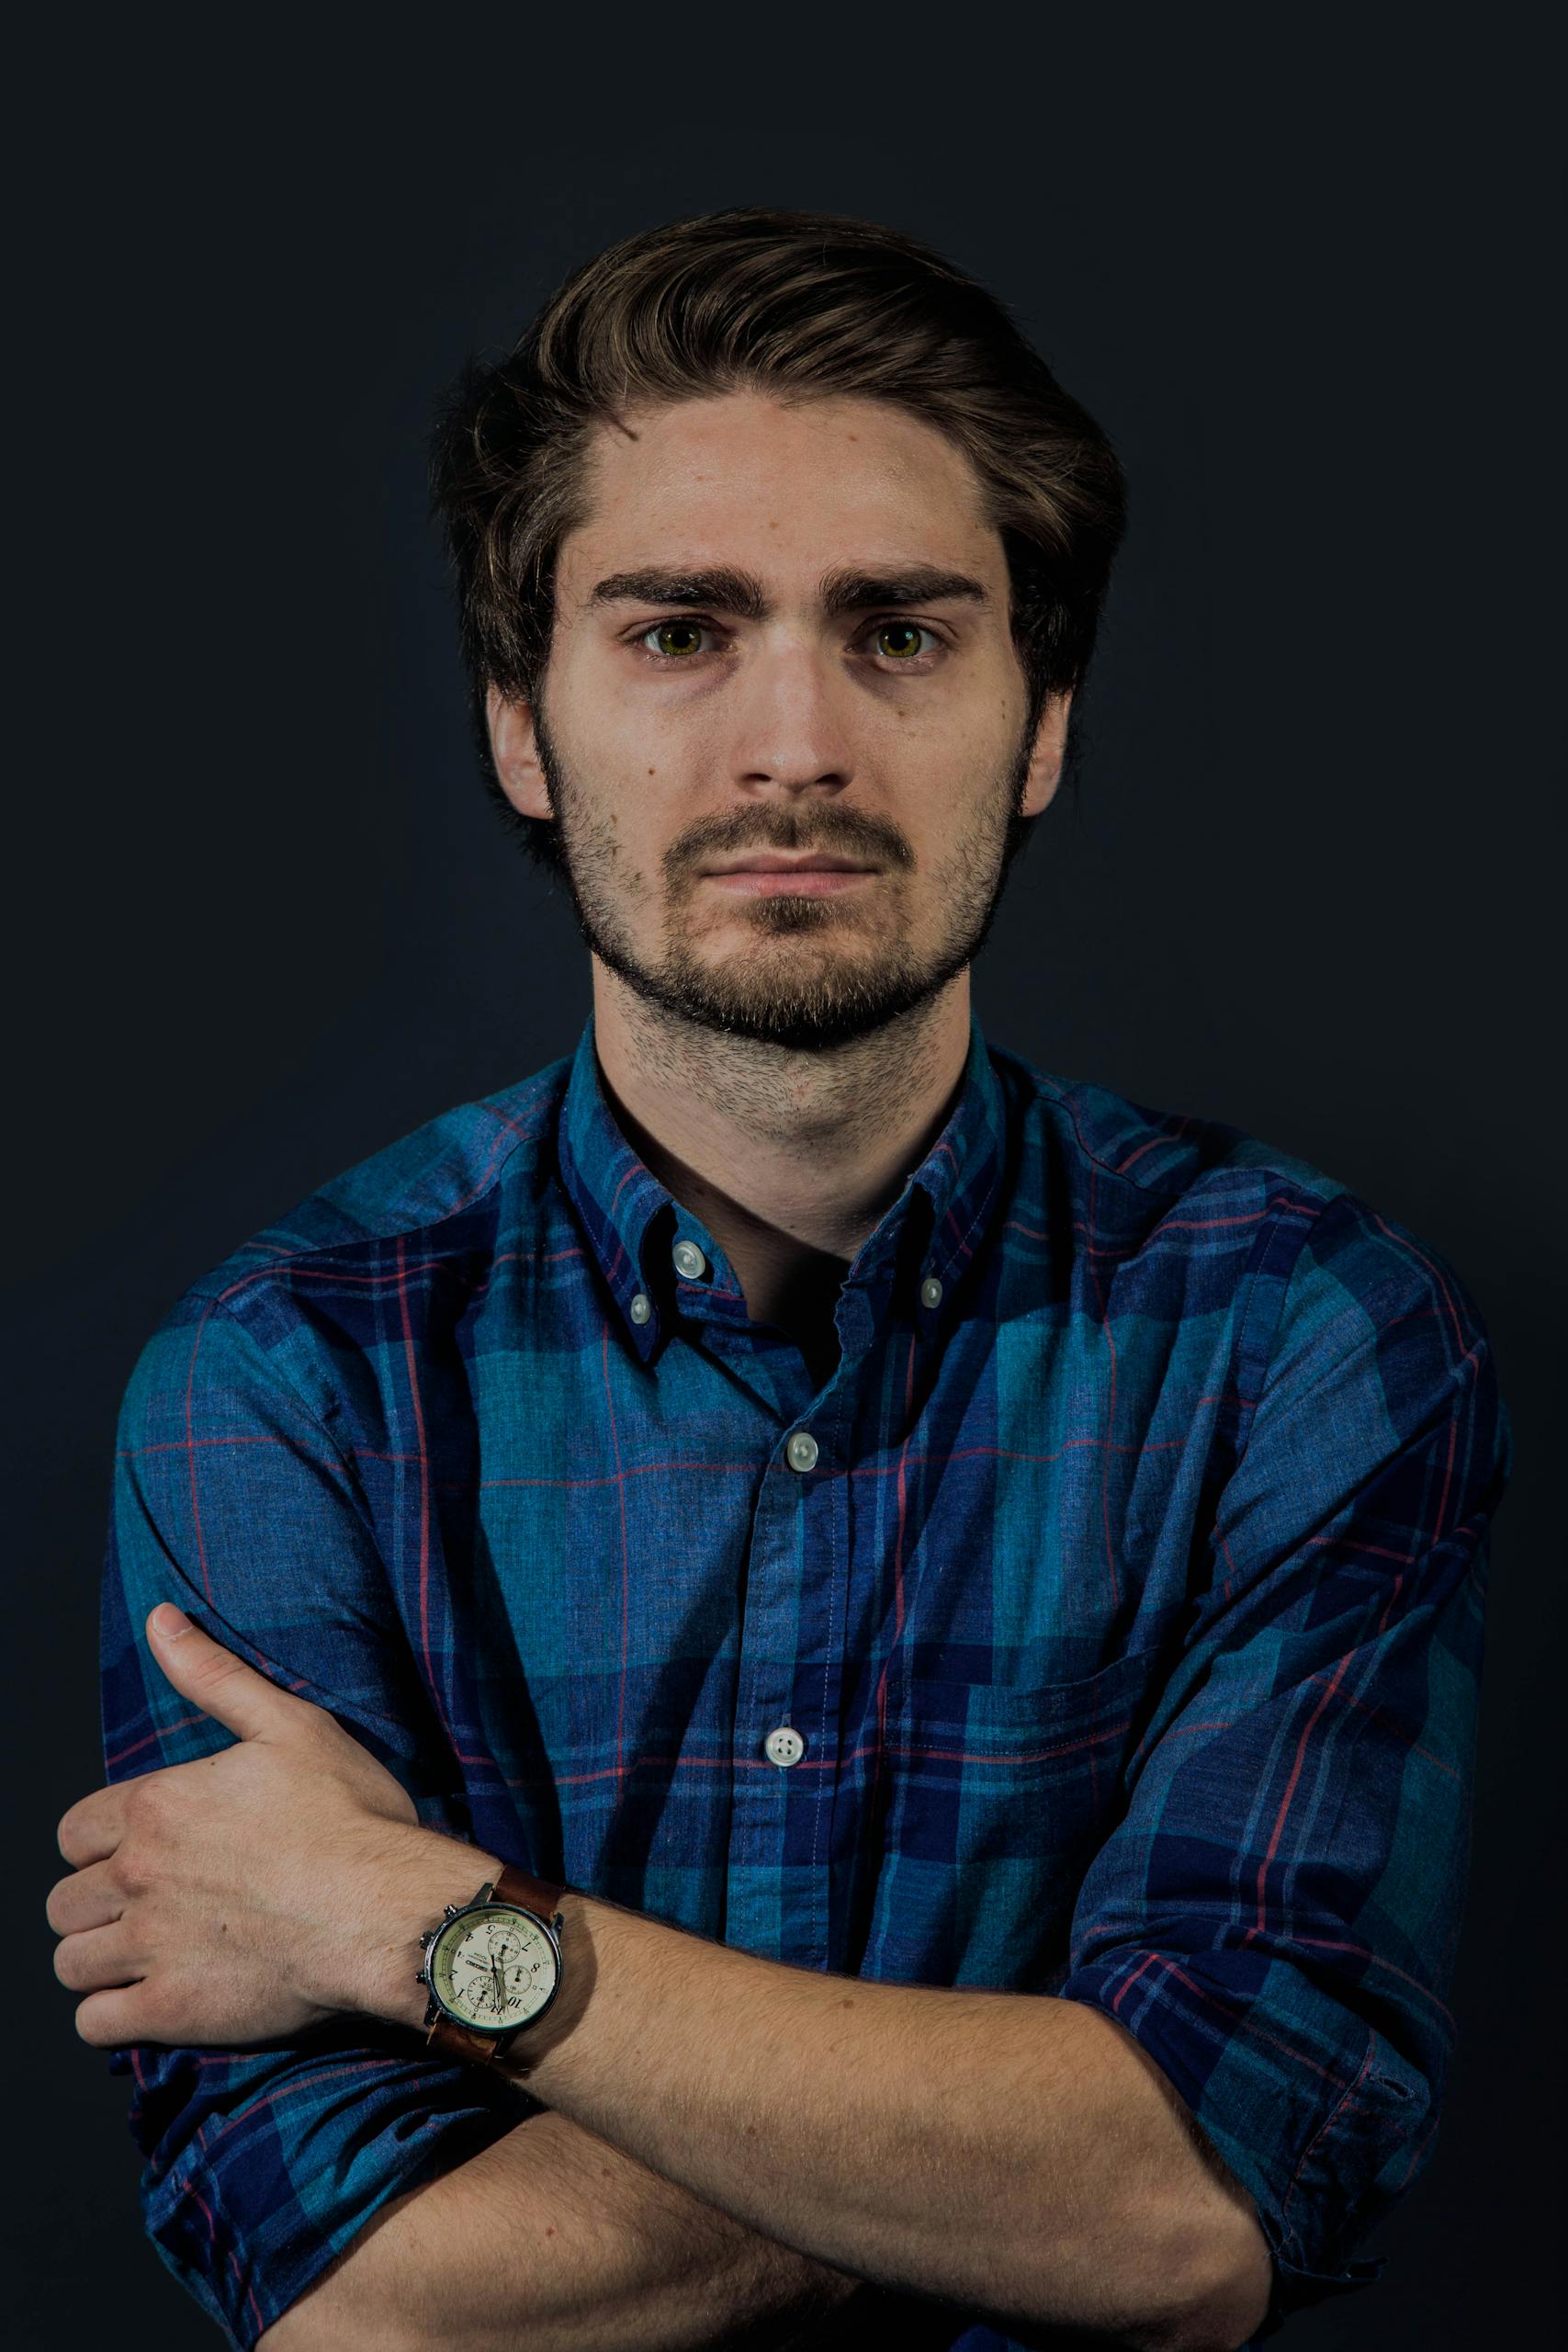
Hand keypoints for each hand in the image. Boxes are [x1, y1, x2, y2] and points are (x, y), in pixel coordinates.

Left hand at [48, 1603, 428, 2048]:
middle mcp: (136, 1876)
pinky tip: (148, 2000)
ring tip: (142, 1955)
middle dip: (95, 1904)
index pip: (73, 1831)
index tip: (139, 1851)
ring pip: (71, 1963)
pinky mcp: (172, 2009)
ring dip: (97, 1960)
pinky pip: (96, 2023)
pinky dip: (111, 2015)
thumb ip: (213, 1675)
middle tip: (145, 1906)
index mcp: (154, 1807)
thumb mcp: (289, 1724)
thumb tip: (160, 1619)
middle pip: (64, 1902)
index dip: (102, 1842)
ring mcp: (149, 1947)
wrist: (389, 1906)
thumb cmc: (349, 1815)